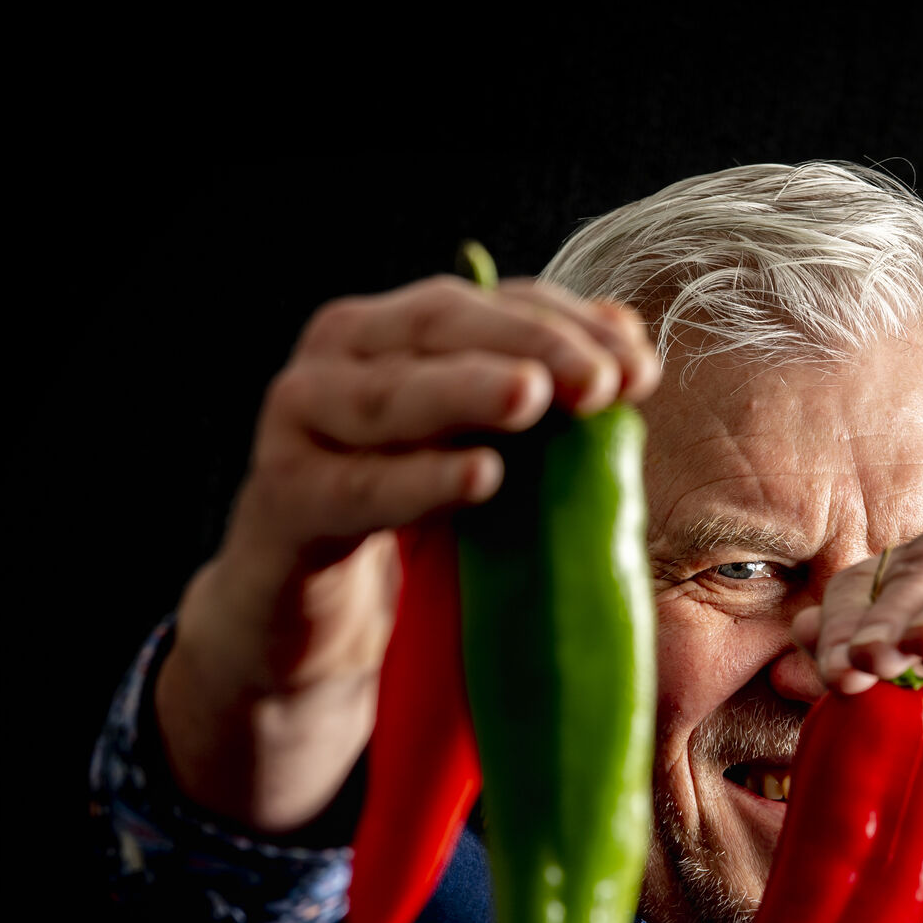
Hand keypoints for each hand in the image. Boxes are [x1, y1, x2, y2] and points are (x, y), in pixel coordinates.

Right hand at [156, 275, 660, 831]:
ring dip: (466, 391)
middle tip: (600, 382)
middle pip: (438, 328)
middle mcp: (336, 360)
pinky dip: (420, 480)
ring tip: (534, 397)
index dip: (565, 323)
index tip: (640, 365)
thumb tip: (628, 341)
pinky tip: (480, 477)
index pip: (487, 304)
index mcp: (388, 333)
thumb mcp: (475, 451)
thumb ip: (542, 396)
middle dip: (529, 345)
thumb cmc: (401, 519)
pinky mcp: (283, 503)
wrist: (304, 618)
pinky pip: (355, 488)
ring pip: (388, 396)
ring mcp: (297, 426)